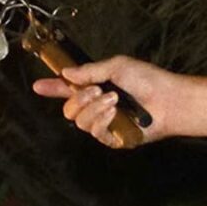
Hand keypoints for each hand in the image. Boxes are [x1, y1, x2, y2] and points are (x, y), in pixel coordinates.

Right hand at [33, 56, 189, 145]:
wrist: (168, 100)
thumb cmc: (147, 80)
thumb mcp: (116, 67)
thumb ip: (90, 71)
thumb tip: (66, 74)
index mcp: (96, 88)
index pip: (68, 90)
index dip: (52, 88)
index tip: (38, 86)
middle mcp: (97, 107)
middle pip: (68, 110)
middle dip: (78, 98)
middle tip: (96, 90)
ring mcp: (105, 124)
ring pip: (79, 121)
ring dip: (94, 108)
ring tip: (113, 99)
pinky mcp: (113, 138)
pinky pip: (94, 132)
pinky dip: (102, 119)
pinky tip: (115, 112)